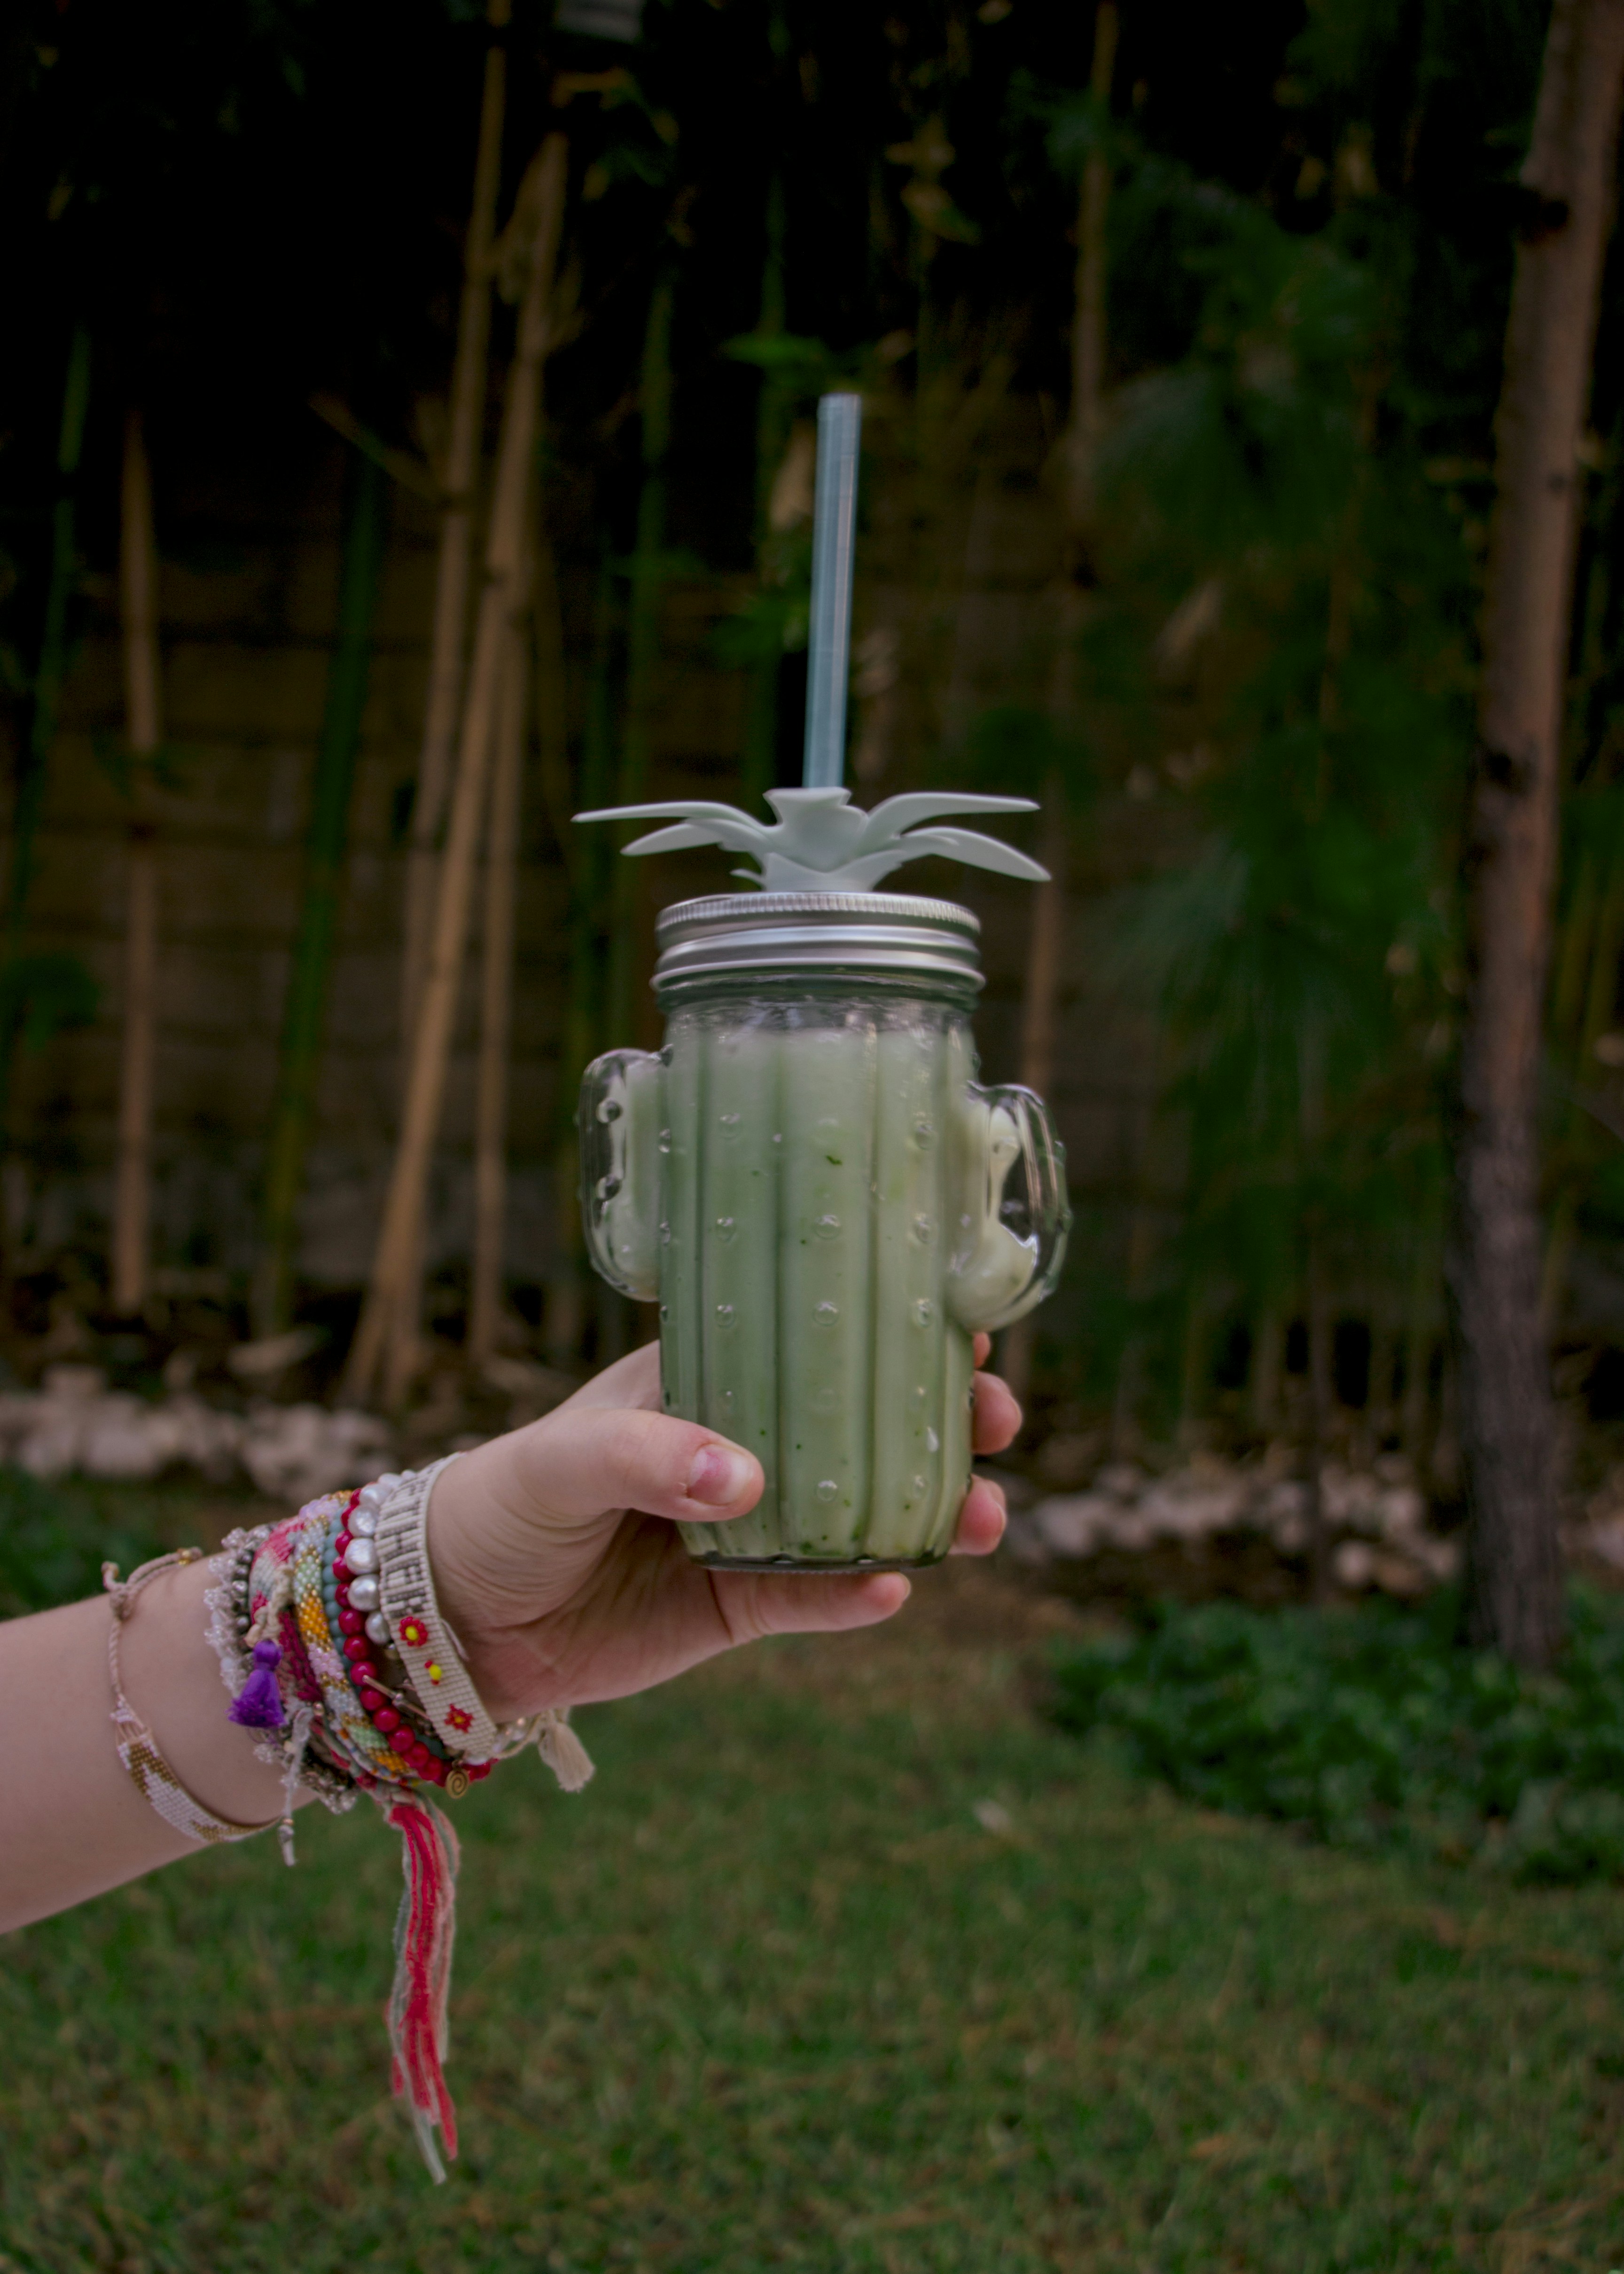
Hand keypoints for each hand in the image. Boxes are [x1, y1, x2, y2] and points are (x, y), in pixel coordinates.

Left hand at [427, 1337, 1019, 1720]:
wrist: (454, 1616)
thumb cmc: (502, 1500)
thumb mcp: (560, 1457)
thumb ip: (643, 1455)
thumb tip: (744, 1478)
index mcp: (706, 1381)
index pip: (813, 1342)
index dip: (894, 1332)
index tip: (970, 1328)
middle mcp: (742, 1447)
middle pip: (864, 1427)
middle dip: (942, 1421)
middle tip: (998, 1422)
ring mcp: (748, 1529)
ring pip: (861, 1516)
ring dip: (927, 1513)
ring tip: (985, 1519)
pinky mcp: (735, 1606)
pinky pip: (812, 1599)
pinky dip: (857, 1596)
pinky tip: (897, 1587)